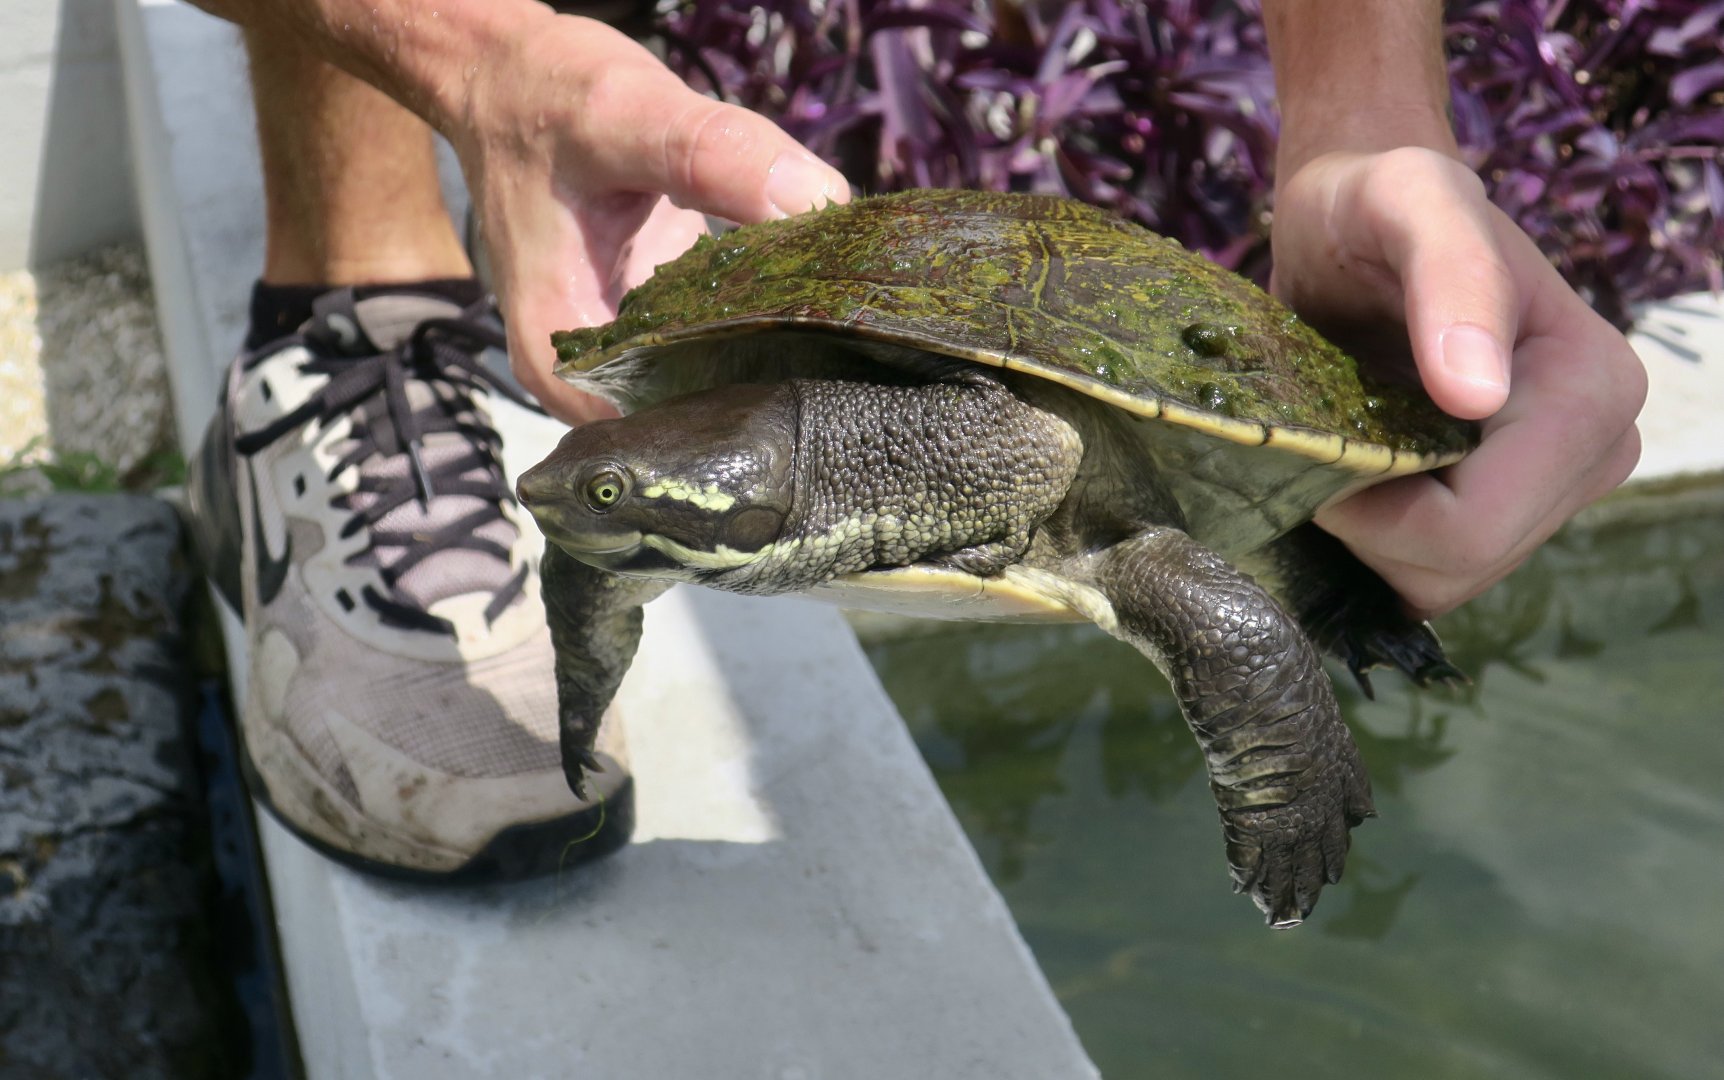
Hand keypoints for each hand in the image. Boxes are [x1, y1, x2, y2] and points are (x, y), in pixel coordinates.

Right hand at [451, 14, 847, 422]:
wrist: (515, 70)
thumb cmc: (549, 98)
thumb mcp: (628, 118)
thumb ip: (715, 156)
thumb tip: (815, 200)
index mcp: (558, 351)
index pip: (649, 433)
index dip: (729, 413)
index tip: (801, 381)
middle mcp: (588, 364)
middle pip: (687, 415)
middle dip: (763, 388)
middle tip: (840, 358)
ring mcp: (625, 338)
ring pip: (709, 377)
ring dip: (769, 356)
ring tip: (836, 333)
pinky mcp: (658, 310)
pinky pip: (720, 333)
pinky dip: (762, 315)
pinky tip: (809, 296)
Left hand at [1271, 148, 1646, 616]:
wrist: (1355, 219)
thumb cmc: (1375, 203)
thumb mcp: (1406, 201)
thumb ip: (1453, 276)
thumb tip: (1481, 398)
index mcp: (1591, 390)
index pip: (1472, 527)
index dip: (1373, 515)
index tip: (1316, 448)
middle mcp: (1596, 449)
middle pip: (1460, 566)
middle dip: (1369, 529)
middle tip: (1317, 448)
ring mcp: (1556, 486)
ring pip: (1444, 579)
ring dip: (1369, 536)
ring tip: (1336, 450)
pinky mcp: (1510, 506)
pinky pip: (1432, 569)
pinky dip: (1376, 540)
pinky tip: (1351, 476)